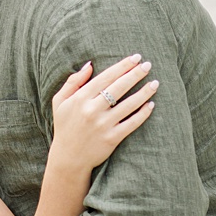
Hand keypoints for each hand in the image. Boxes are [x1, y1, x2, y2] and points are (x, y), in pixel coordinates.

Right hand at [50, 54, 156, 176]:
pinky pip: (132, 123)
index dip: (122, 66)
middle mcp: (92, 110)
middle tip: (148, 65)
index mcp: (80, 98)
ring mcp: (103, 125)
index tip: (135, 58)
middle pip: (119, 87)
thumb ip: (73, 81)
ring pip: (129, 104)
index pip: (106, 77)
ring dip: (144, 92)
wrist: (68, 158)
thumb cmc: (65, 126)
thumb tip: (90, 64)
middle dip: (136, 74)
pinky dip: (143, 113)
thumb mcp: (60, 101)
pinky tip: (151, 104)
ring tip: (155, 83)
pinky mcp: (112, 138)